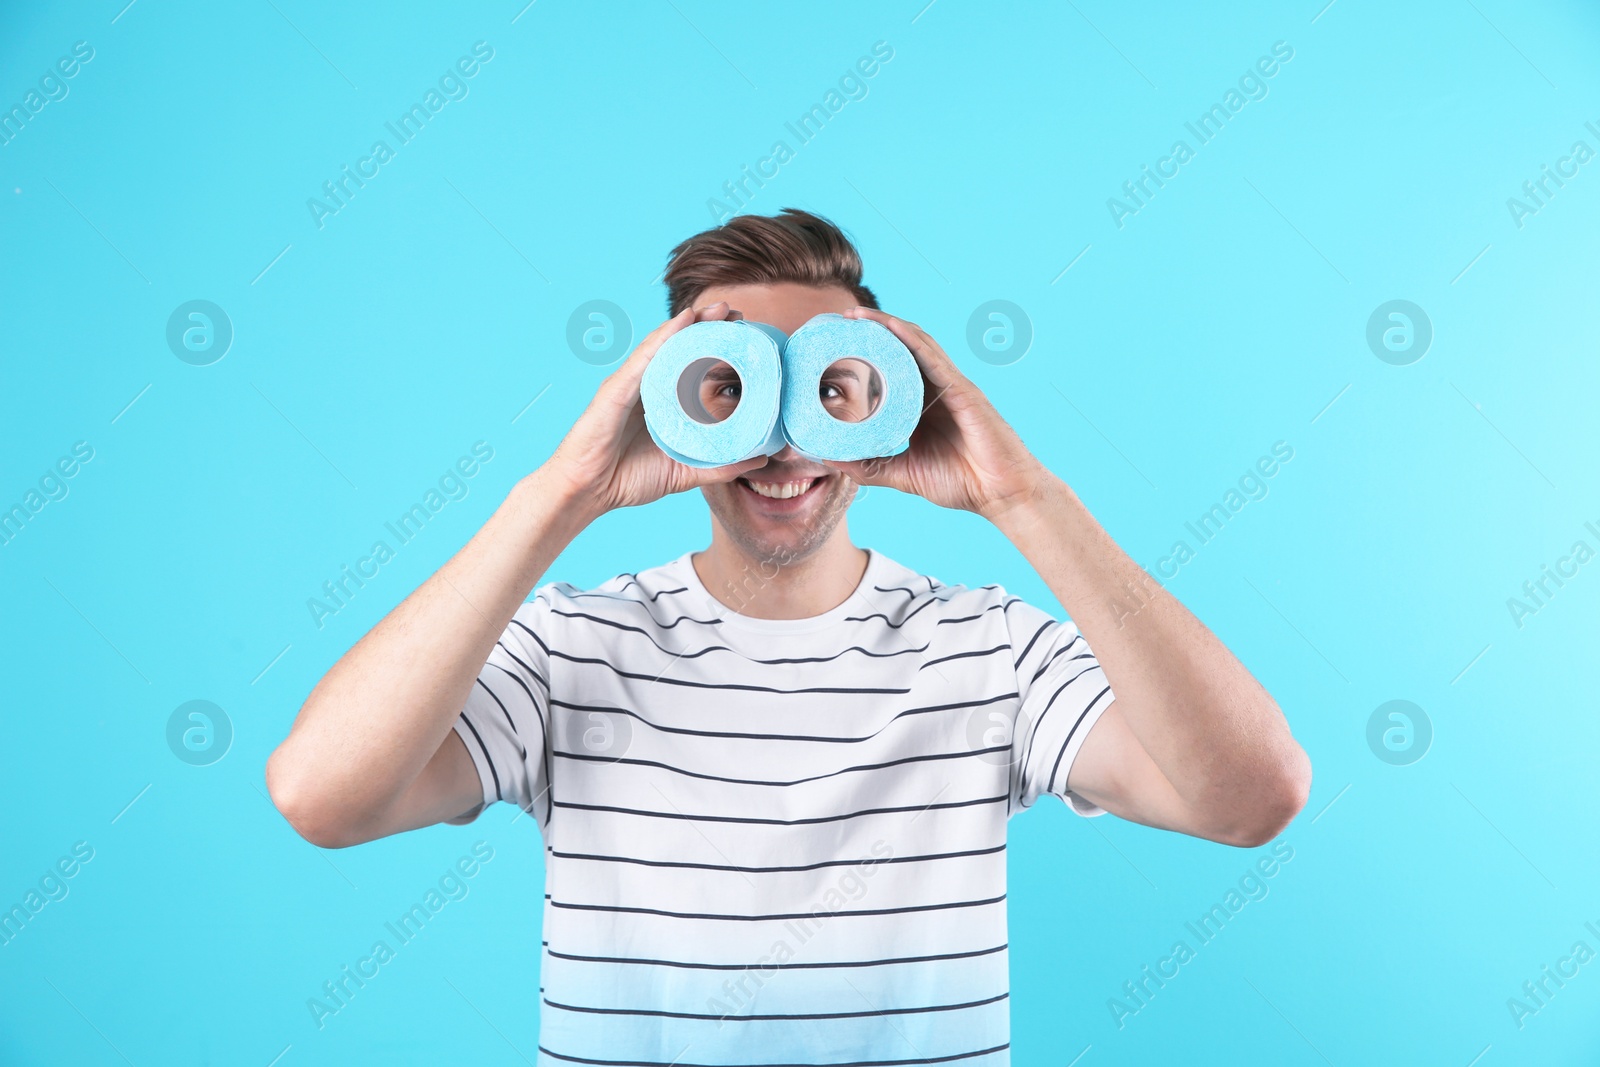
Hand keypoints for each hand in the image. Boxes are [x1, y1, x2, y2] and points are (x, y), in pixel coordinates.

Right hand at [542, 302, 770, 515]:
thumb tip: (761, 458)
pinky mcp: (616, 390)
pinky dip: (665, 337)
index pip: (690, 364)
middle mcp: (644, 385)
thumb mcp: (684, 472)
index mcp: (660, 400)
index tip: (745, 335)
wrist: (587, 493)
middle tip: (738, 315)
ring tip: (717, 309)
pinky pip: (644, 358)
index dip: (715, 347)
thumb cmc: (627, 479)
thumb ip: (720, 465)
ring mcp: (629, 384)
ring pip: (663, 345)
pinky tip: (684, 321)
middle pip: (678, 347)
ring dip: (691, 323)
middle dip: (708, 327)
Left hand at [831, 307, 1049, 521]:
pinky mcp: (963, 391)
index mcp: (922, 405)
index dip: (868, 353)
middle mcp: (936, 389)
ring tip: (857, 316)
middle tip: (841, 320)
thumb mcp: (903, 474)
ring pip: (917, 345)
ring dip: (887, 325)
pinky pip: (935, 359)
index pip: (892, 368)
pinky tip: (892, 327)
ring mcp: (951, 386)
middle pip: (902, 349)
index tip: (837, 344)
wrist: (1000, 494)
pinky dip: (913, 340)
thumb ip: (869, 466)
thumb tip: (829, 459)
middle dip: (873, 331)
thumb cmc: (962, 482)